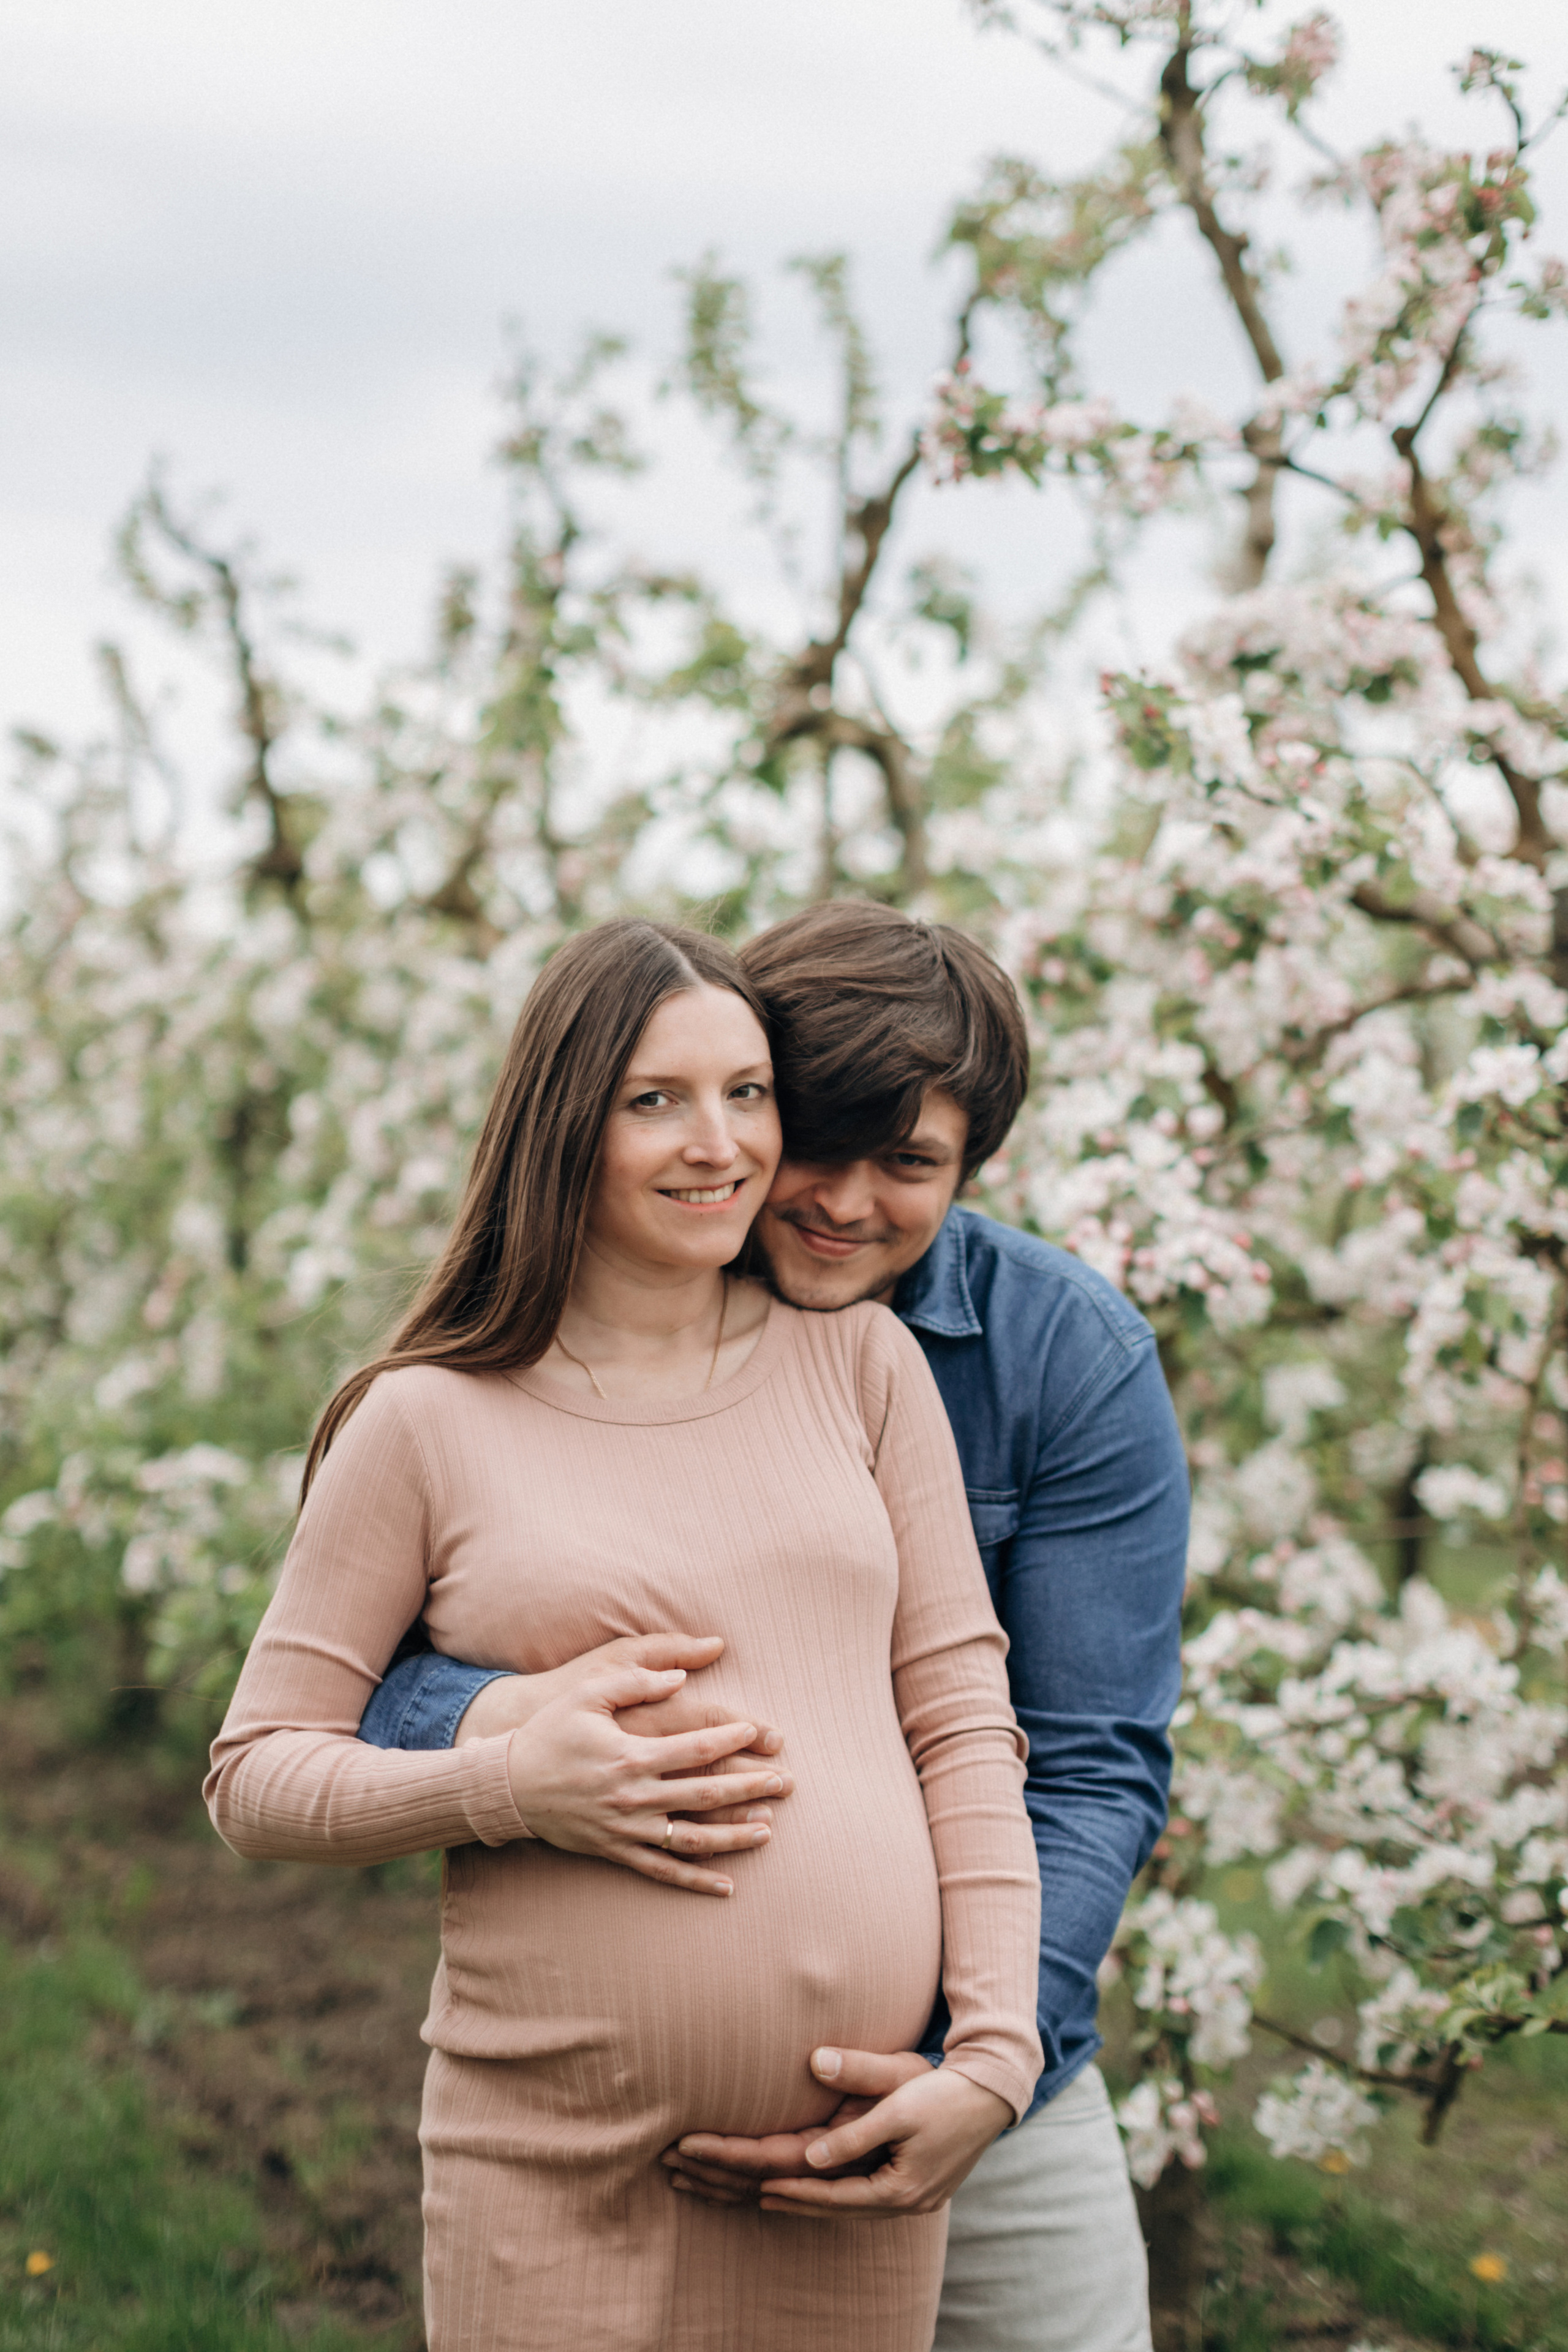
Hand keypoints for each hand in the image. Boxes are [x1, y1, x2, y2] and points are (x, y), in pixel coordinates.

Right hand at [503, 1658, 788, 1895]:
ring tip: (769, 1830)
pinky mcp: (616, 1852)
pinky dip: (696, 1881)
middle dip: (750, 1789)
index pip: (696, 1747)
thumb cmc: (550, 1733)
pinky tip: (728, 1886)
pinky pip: (662, 1871)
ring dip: (734, 1837)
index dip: (734, 1741)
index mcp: (632, 1754)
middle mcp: (634, 1796)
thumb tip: (681, 1677)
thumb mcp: (587, 1694)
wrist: (507, 1786)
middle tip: (786, 1783)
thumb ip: (636, 1682)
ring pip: (692, 1839)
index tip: (764, 1735)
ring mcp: (626, 1829)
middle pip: (705, 1795)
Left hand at [666, 2049, 1010, 2216]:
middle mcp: (904, 2201)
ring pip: (849, 2206)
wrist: (994, 2095)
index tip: (759, 2187)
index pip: (834, 2196)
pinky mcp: (916, 2186)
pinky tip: (819, 2186)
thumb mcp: (901, 2093)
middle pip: (838, 2208)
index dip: (796, 2190)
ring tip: (773, 2196)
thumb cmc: (947, 2091)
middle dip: (795, 2200)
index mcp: (900, 2187)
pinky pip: (864, 2198)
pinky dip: (836, 2195)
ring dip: (812, 2200)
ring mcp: (912, 2198)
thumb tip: (812, 2094)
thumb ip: (857, 2099)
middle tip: (754, 2197)